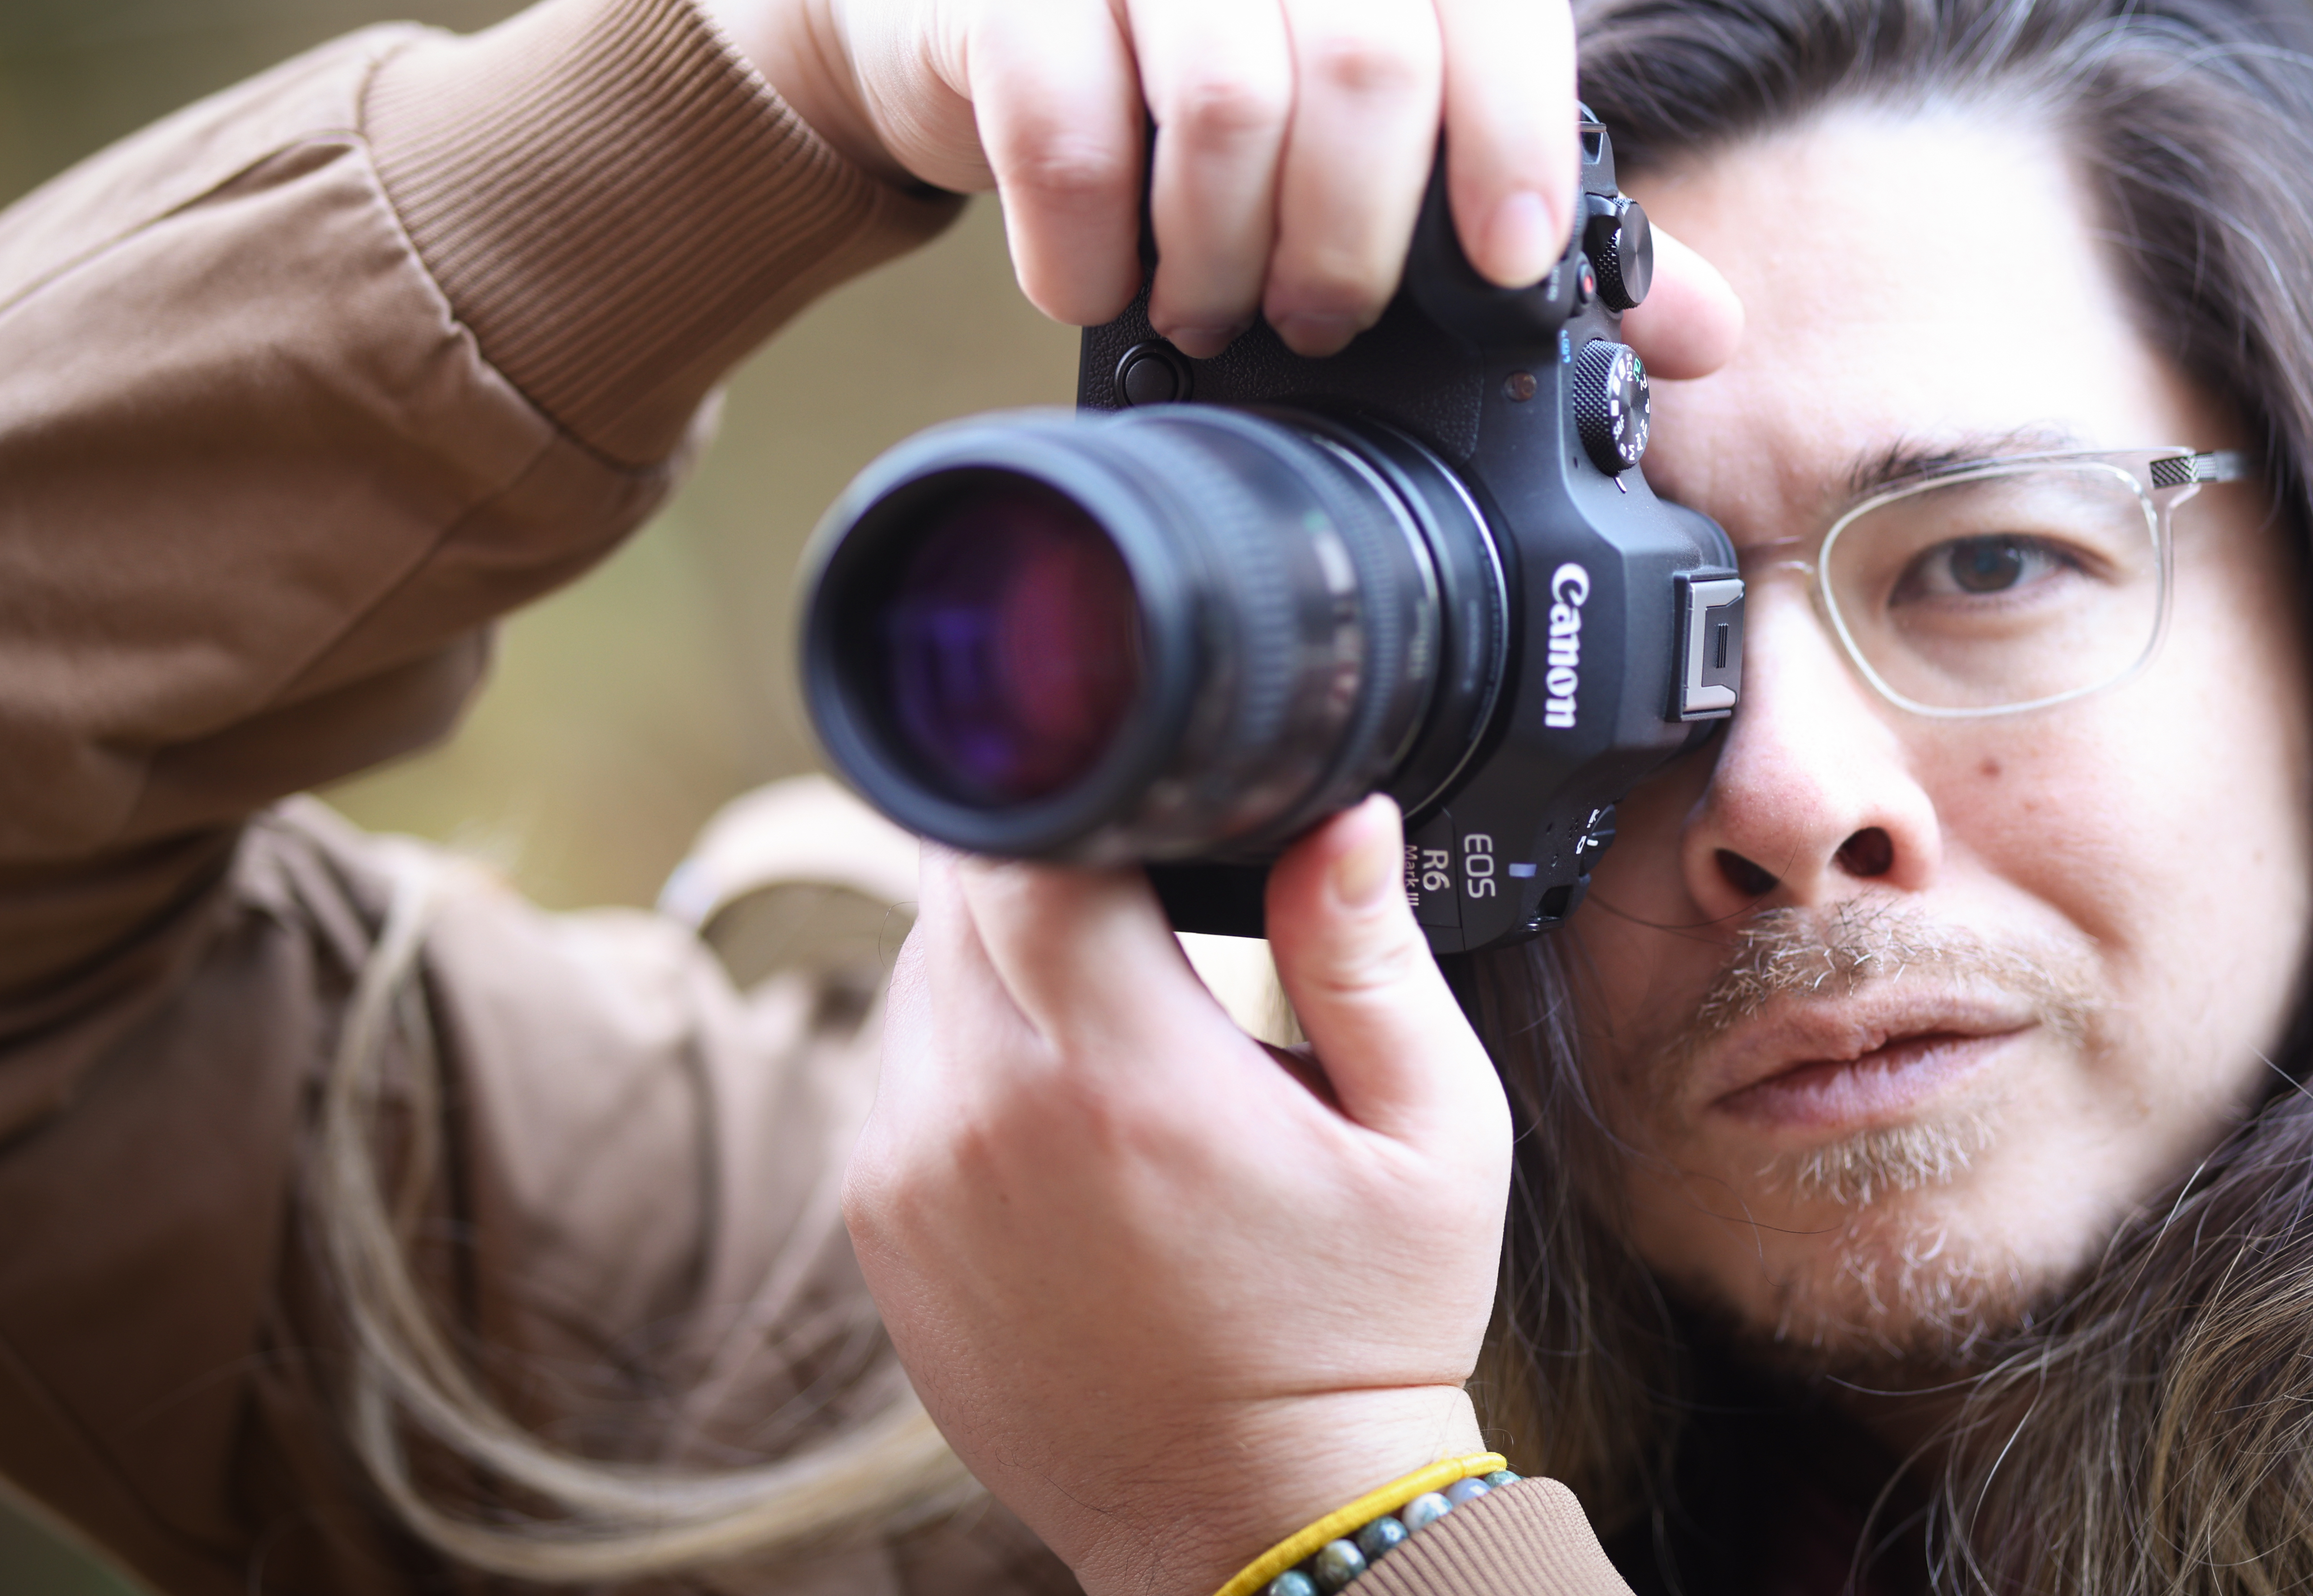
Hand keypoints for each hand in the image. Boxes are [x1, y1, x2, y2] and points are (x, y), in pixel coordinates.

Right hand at [688, 0, 1739, 369]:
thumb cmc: (1209, 75)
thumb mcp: (1378, 129)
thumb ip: (1528, 219)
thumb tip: (1708, 334)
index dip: (1516, 138)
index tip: (1507, 272)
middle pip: (1367, 62)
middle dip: (1351, 238)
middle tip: (1318, 329)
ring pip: (1226, 94)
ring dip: (1221, 253)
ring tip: (1208, 314)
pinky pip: (1070, 130)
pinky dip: (1088, 246)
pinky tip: (1096, 286)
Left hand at [841, 798, 1510, 1595]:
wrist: (1255, 1517)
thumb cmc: (1359, 1331)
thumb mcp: (1434, 1138)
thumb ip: (1371, 959)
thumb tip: (1345, 815)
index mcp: (1126, 1078)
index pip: (1030, 854)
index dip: (1071, 796)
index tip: (1129, 794)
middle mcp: (987, 1114)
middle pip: (961, 897)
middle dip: (1042, 866)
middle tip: (1139, 894)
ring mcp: (911, 1174)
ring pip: (918, 974)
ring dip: (998, 955)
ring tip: (1113, 1006)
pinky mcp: (878, 1224)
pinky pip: (897, 1066)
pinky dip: (964, 1044)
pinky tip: (1060, 1095)